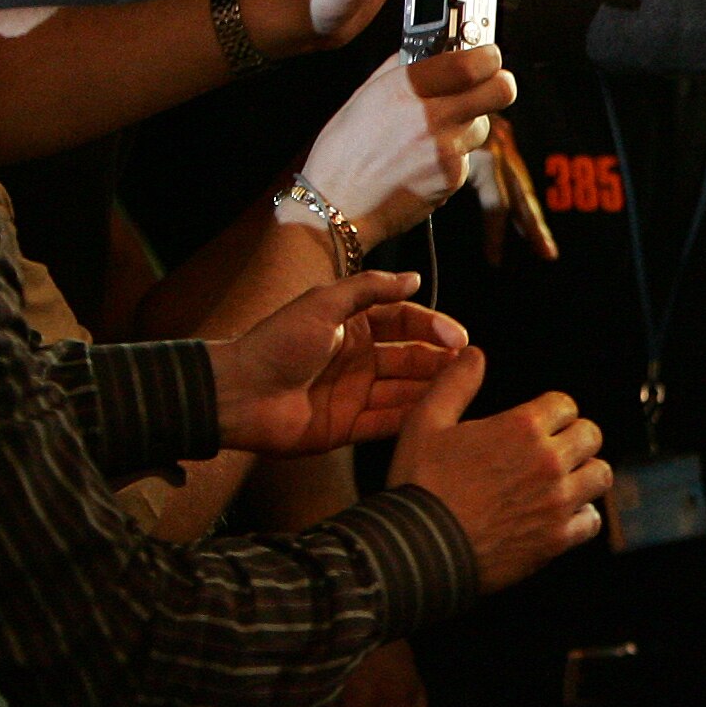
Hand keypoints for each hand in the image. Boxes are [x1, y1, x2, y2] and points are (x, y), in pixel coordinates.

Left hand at [209, 270, 468, 454]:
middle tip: (468, 366)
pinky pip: (386, 422)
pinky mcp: (347, 428)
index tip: (458, 338)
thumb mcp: (324, 304)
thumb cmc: (277, 342)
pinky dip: (410, 418)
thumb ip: (370, 289)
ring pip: (404, 391)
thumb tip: (415, 278)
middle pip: (409, 358)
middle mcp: (357, 359)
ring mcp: (354, 394)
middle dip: (438, 360)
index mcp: (352, 326)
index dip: (432, 327)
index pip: (403, 322)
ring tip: (460, 390)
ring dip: (431, 389)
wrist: (238, 393)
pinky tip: (436, 415)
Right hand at [294, 43, 515, 255]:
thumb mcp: (364, 96)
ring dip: (468, 124)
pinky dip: (453, 155)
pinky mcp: (452, 178)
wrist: (337, 205)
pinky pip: (468, 155)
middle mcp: (430, 116)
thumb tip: (432, 50)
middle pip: (501, 90)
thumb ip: (402, 68)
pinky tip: (424, 160)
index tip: (486, 56)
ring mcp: (445, 149)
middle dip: (499, 84)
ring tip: (433, 133)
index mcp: (405, 88)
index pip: (472, 63)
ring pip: (483, 125)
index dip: (488, 56)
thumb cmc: (344, 152)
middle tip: (487, 85)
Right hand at [384, 347, 611, 590]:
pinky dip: (582, 516)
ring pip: (601, 474)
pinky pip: (592, 519)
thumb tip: (474, 355)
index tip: (542, 423)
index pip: (565, 404)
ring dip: (585, 473)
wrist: (420, 549)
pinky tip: (560, 514)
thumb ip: (455, 384)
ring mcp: (557, 501)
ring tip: (564, 479)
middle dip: (574, 437)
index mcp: (521, 428)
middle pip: (590, 434)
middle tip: (555, 448)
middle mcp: (548, 462)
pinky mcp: (558, 538)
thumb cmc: (420, 487)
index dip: (552, 412)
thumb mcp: (425, 423)